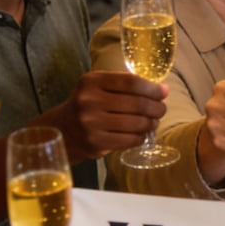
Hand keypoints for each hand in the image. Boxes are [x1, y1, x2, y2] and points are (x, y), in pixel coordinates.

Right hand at [41, 70, 166, 161]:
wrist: (61, 129)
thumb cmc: (86, 104)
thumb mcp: (98, 86)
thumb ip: (124, 84)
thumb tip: (160, 90)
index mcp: (92, 81)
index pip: (131, 82)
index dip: (152, 88)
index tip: (163, 92)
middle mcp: (89, 101)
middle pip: (137, 104)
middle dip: (156, 107)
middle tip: (161, 109)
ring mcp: (91, 124)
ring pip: (136, 124)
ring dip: (151, 123)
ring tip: (153, 122)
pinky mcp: (95, 143)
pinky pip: (129, 140)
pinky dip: (140, 137)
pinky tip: (141, 133)